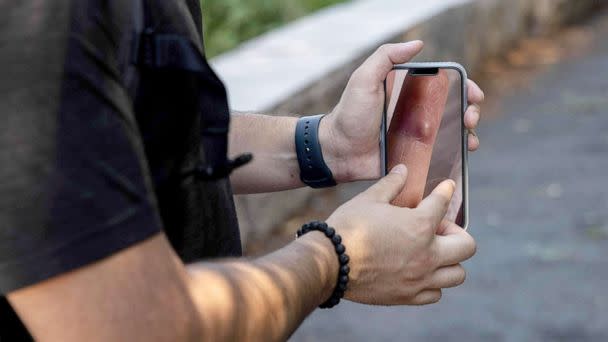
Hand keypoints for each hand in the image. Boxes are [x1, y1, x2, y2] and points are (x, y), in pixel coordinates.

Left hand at [320, 41, 484, 182]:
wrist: (338, 150)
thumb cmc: (349, 114)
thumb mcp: (364, 79)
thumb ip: (386, 57)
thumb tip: (418, 43)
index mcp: (408, 94)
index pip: (444, 88)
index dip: (464, 89)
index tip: (473, 94)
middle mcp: (416, 115)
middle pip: (454, 111)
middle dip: (471, 112)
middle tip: (470, 118)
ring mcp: (416, 138)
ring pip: (451, 135)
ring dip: (468, 135)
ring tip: (468, 138)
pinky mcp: (413, 158)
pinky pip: (438, 158)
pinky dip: (454, 156)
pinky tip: (461, 155)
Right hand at [326, 164, 475, 304]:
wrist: (329, 263)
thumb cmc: (348, 227)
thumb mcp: (369, 199)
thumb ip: (391, 184)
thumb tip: (402, 170)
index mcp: (420, 225)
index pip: (444, 203)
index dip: (445, 191)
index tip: (446, 189)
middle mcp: (427, 254)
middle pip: (467, 246)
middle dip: (456, 233)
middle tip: (437, 229)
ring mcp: (419, 279)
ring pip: (457, 274)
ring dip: (449, 260)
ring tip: (431, 252)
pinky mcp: (407, 296)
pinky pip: (436, 293)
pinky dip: (433, 283)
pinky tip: (418, 272)